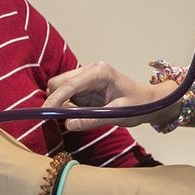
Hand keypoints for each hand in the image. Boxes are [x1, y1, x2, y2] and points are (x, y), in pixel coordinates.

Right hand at [43, 61, 179, 131]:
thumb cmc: (139, 105)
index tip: (44, 113)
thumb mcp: (117, 114)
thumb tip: (67, 124)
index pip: (69, 84)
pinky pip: (67, 95)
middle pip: (59, 82)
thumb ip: (91, 119)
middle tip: (60, 119)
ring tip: (76, 117)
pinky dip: (66, 106)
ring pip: (60, 88)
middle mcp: (90, 70)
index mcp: (100, 72)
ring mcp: (86, 77)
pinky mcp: (85, 87)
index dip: (54, 99)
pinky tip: (79, 114)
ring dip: (60, 104)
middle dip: (55, 100)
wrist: (150, 102)